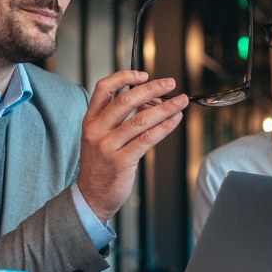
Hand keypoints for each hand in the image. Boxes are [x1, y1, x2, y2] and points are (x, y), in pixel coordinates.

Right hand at [76, 70, 188, 223]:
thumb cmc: (100, 165)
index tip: (143, 75)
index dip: (124, 77)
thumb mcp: (101, 137)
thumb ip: (121, 119)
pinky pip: (147, 139)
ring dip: (165, 108)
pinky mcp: (122, 161)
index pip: (103, 89)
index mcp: (90, 120)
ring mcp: (108, 146)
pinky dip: (164, 127)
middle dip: (151, 89)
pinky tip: (174, 120)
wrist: (91, 196)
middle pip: (125, 101)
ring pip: (140, 120)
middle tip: (170, 83)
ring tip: (180, 102)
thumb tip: (150, 101)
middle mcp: (97, 131)